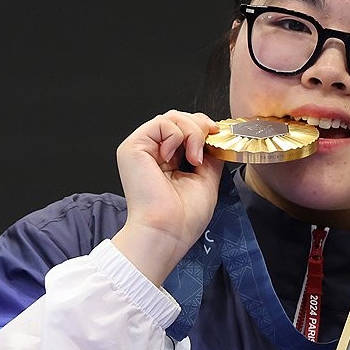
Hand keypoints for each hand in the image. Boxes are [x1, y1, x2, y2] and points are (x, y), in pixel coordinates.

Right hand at [110, 111, 223, 284]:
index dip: (203, 129)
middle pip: (178, 118)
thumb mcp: (205, 178)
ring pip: (172, 117)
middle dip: (199, 128)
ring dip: (191, 133)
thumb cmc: (182, 218)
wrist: (167, 232)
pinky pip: (161, 123)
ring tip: (193, 159)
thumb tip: (213, 134)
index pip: (184, 129)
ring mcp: (141, 148)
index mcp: (166, 160)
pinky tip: (173, 157)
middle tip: (205, 151)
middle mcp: (152, 152)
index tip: (216, 139)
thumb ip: (208, 154)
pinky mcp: (132, 147)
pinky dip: (176, 136)